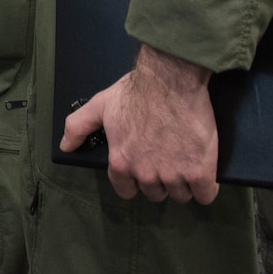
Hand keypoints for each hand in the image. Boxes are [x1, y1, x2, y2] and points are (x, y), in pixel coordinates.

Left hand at [60, 45, 218, 204]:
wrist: (171, 79)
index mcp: (121, 161)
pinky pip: (205, 194)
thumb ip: (78, 126)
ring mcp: (173, 175)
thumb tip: (65, 146)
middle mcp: (145, 173)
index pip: (126, 189)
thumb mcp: (100, 105)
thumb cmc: (136, 90)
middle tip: (167, 160)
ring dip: (184, 184)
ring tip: (186, 161)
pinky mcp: (200, 172)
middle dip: (161, 181)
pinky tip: (206, 175)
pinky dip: (207, 187)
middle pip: (155, 193)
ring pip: (180, 194)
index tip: (144, 170)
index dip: (135, 182)